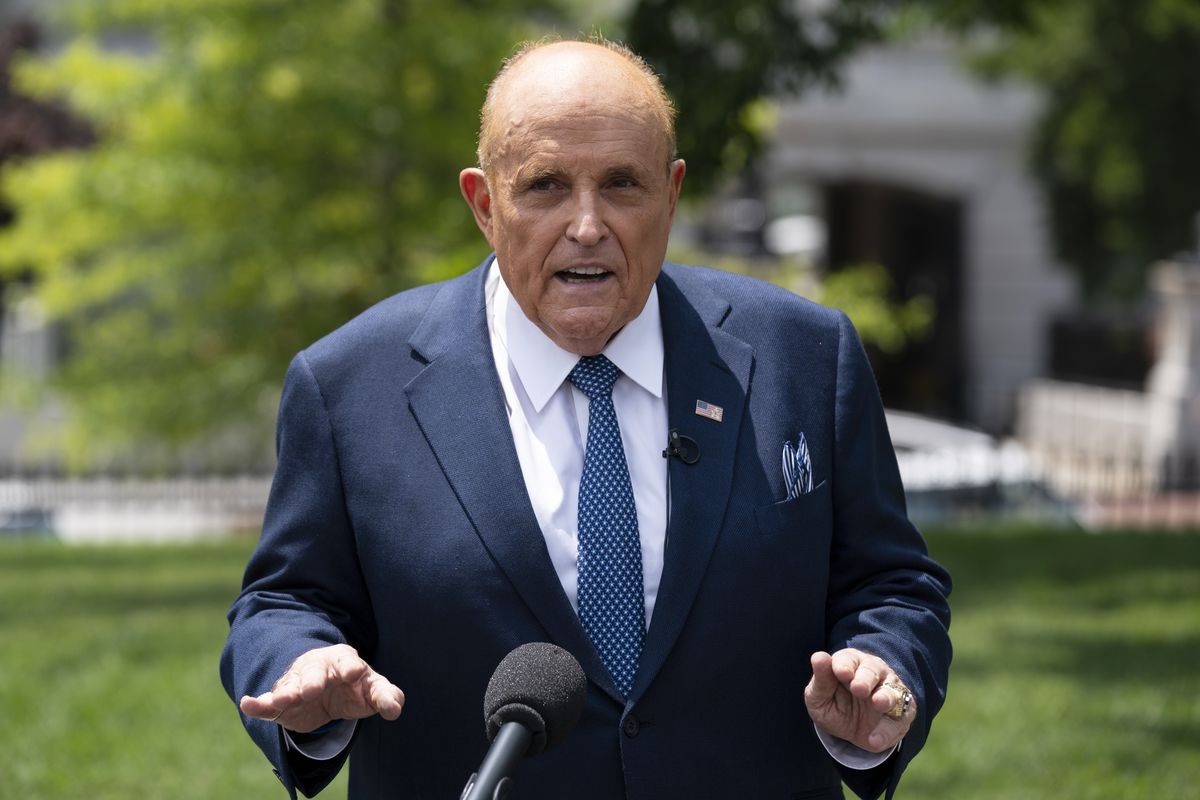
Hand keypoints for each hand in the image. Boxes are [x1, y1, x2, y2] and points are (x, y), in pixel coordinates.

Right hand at [239, 644, 404, 732]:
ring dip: (286, 693)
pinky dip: (257, 704)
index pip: (347, 661)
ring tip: (280, 701)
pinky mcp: (282, 703)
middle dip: (313, 680)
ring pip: (290, 686)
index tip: (354, 673)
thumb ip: (387, 697)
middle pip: (314, 672)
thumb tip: (394, 710)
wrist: (330, 689)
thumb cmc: (356, 686)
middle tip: (312, 689)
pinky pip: (268, 703)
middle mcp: (317, 668)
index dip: (350, 667)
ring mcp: (297, 684)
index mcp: (344, 661)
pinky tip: (248, 704)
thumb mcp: (373, 690)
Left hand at [804, 648, 914, 753]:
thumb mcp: (818, 696)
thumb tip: (818, 657)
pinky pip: (900, 719)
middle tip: (858, 688)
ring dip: (886, 697)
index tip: (841, 672)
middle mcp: (873, 672)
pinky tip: (875, 740)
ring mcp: (890, 691)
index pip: (848, 659)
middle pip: (872, 670)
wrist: (850, 732)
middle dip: (866, 678)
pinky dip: (887, 730)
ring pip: (892, 691)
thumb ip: (821, 680)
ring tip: (878, 704)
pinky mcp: (902, 712)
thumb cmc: (833, 704)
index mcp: (850, 663)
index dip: (845, 665)